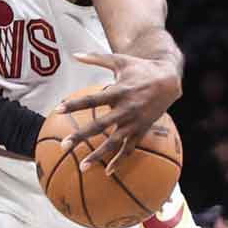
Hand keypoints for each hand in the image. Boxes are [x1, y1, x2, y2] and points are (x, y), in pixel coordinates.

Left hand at [56, 53, 181, 173]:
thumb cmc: (141, 68)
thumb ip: (96, 58)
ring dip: (98, 155)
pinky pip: (130, 148)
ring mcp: (134, 122)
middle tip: (64, 145)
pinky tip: (108, 172)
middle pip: (100, 125)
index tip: (58, 110)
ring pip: (114, 142)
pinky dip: (120, 160)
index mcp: (119, 91)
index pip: (92, 99)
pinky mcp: (142, 130)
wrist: (169, 80)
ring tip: (83, 167)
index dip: (75, 104)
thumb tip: (74, 55)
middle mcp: (126, 109)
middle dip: (82, 136)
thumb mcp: (120, 60)